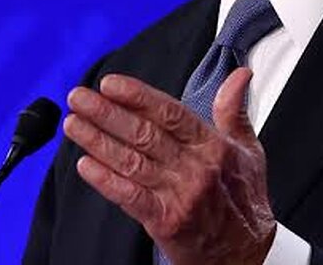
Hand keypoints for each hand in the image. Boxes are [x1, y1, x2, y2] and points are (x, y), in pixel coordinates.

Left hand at [63, 68, 276, 264]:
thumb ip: (234, 110)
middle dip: (107, 113)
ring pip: (132, 162)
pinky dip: (106, 180)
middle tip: (79, 98)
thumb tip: (239, 75)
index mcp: (213, 146)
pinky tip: (85, 165)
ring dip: (98, 141)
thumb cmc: (244, 201)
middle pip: (145, 133)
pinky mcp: (166, 221)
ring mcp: (180, 195)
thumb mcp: (248, 150)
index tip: (110, 84)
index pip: (170, 113)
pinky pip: (130, 196)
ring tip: (74, 124)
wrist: (246, 253)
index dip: (138, 96)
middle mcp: (196, 168)